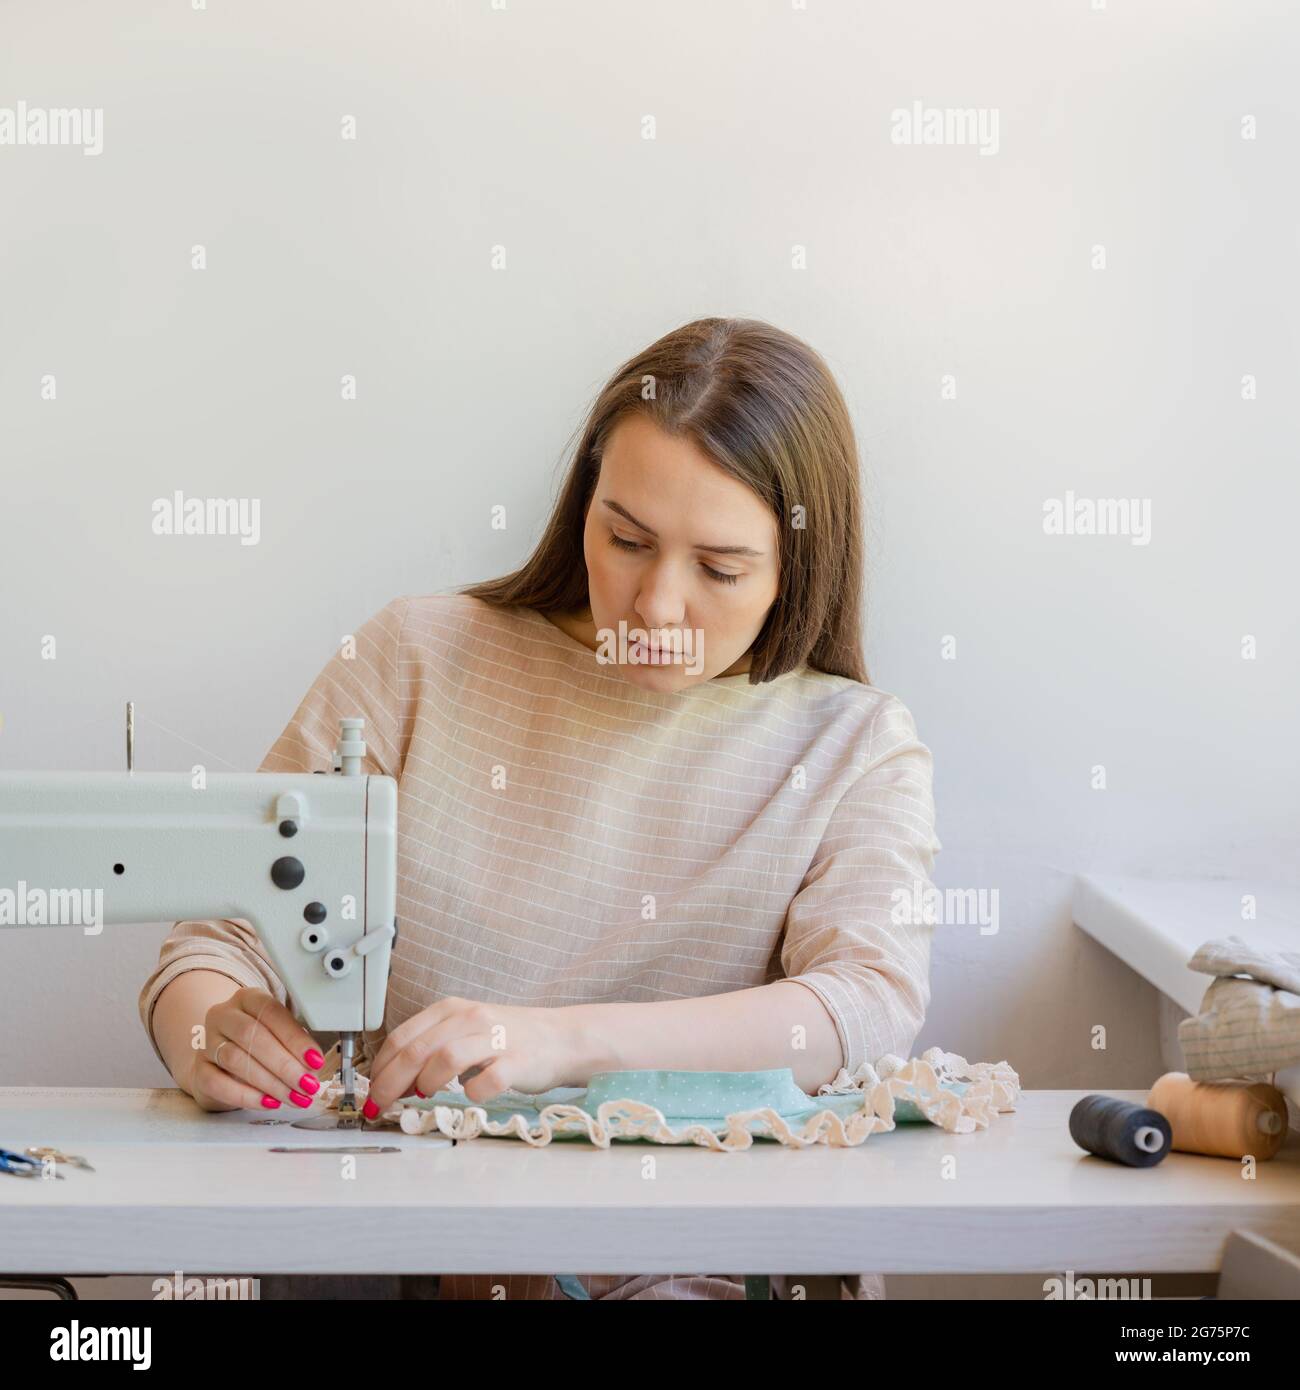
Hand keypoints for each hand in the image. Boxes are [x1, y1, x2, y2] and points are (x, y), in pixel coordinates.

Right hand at [188, 987, 325, 1113]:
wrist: (221, 1062)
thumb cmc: (258, 1044)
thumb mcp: (278, 1034)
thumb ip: (294, 1044)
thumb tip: (314, 1066)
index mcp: (248, 998)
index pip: (271, 1012)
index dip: (295, 1038)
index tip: (315, 1060)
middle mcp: (224, 1015)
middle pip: (252, 1035)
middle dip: (284, 1064)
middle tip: (306, 1083)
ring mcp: (207, 1042)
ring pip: (235, 1060)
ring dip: (270, 1082)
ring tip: (293, 1096)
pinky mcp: (198, 1069)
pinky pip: (217, 1083)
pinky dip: (246, 1096)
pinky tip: (268, 1102)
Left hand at [363, 997, 591, 1115]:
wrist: (558, 1038)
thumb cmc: (506, 1039)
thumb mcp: (464, 1031)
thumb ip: (430, 1048)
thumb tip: (394, 1080)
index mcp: (452, 1010)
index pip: (402, 1037)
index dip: (380, 1068)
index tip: (371, 1092)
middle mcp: (471, 1019)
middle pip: (417, 1050)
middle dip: (390, 1083)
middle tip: (380, 1106)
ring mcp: (495, 1039)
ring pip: (446, 1058)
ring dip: (427, 1082)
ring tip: (425, 1095)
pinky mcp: (517, 1062)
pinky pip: (487, 1081)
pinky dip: (473, 1092)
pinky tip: (472, 1094)